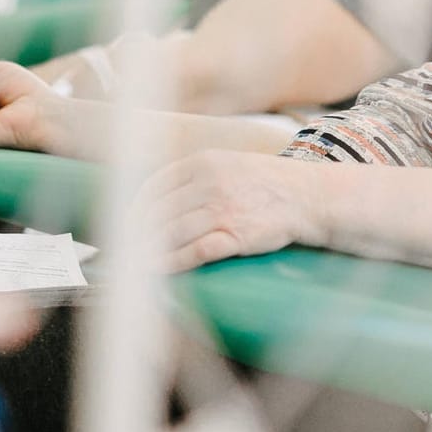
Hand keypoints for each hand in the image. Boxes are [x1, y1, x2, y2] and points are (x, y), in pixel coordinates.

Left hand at [138, 150, 323, 272]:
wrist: (307, 197)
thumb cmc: (265, 182)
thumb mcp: (226, 163)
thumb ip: (194, 175)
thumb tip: (158, 195)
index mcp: (202, 163)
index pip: (154, 186)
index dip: (135, 208)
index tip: (125, 222)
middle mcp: (209, 184)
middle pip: (159, 212)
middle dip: (136, 232)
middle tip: (124, 247)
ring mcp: (222, 210)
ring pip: (171, 232)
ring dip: (148, 249)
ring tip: (133, 262)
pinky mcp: (235, 236)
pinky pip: (194, 251)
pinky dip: (172, 262)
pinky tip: (158, 268)